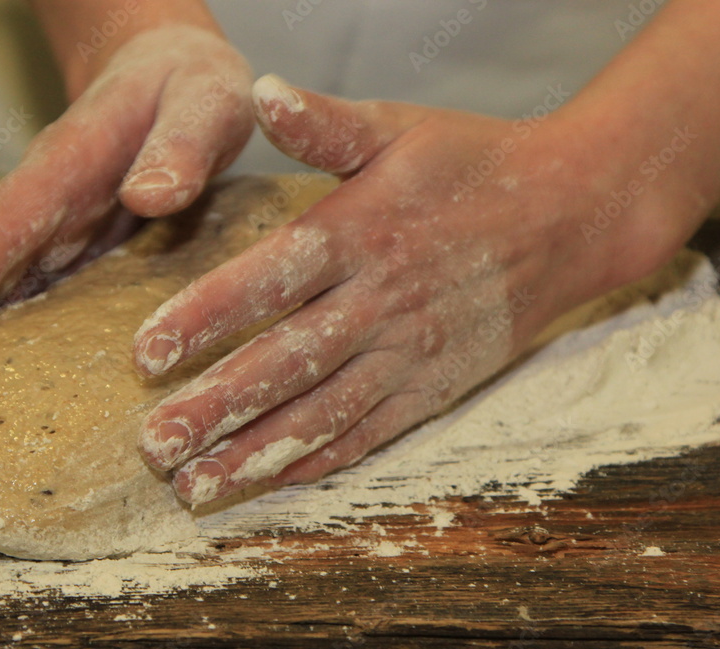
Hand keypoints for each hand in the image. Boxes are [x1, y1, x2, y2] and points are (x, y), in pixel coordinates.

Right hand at [0, 25, 253, 425]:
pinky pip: (18, 299)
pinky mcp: (64, 249)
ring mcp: (48, 229)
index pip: (0, 228)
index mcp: (67, 165)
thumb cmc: (190, 88)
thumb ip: (184, 146)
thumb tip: (150, 193)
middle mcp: (43, 203)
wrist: (172, 76)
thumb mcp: (206, 104)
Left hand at [133, 75, 666, 504]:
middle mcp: (380, 301)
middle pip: (286, 363)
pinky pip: (371, 432)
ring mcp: (410, 353)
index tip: (146, 355)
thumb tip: (258, 90)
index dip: (204, 318)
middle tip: (154, 446)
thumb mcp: (399, 128)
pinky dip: (320, 460)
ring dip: (256, 453)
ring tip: (196, 486)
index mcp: (360, 233)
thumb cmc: (475, 163)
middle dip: (216, 407)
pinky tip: (272, 482)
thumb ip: (324, 123)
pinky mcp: (435, 387)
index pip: (268, 281)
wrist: (573, 211)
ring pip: (323, 413)